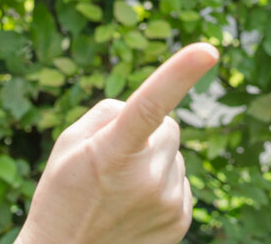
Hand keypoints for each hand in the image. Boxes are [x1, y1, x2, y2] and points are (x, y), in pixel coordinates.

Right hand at [16, 43, 219, 243]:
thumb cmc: (63, 194)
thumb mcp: (70, 143)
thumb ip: (111, 113)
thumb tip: (152, 108)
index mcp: (113, 151)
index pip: (150, 104)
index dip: (179, 74)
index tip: (207, 50)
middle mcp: (146, 178)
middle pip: (168, 127)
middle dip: (148, 133)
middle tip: (115, 159)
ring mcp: (167, 202)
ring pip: (175, 154)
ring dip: (154, 161)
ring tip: (120, 188)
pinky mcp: (180, 220)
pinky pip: (180, 179)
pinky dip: (162, 183)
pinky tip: (135, 203)